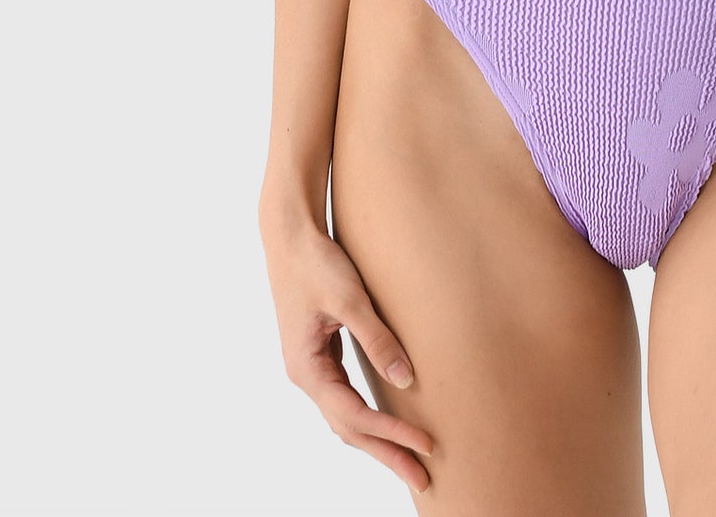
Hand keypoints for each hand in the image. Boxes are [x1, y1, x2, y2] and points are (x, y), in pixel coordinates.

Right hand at [260, 206, 435, 494]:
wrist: (289, 235)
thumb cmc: (318, 263)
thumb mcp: (351, 300)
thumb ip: (379, 340)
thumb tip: (407, 380)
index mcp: (308, 369)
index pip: (355, 416)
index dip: (392, 434)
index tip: (426, 445)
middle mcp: (306, 376)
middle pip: (349, 429)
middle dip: (386, 454)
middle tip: (423, 480)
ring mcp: (311, 367)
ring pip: (346, 416)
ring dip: (378, 439)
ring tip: (411, 460)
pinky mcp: (320, 353)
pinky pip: (345, 397)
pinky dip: (367, 415)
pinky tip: (388, 421)